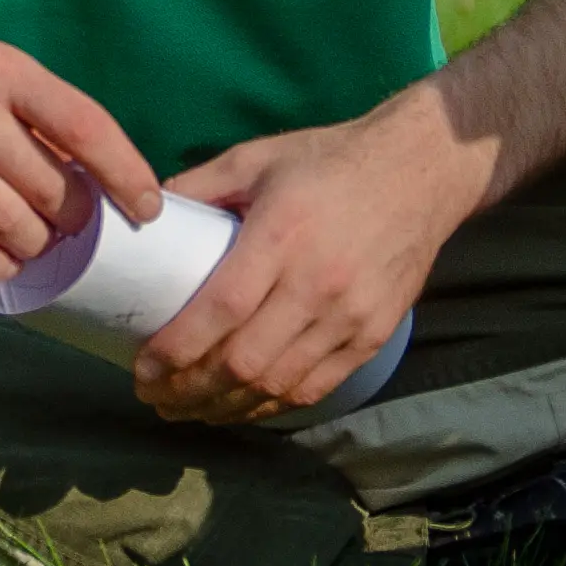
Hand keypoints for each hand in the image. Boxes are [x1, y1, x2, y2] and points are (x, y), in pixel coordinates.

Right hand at [0, 24, 160, 280]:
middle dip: (73, 219)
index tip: (148, 208)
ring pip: (10, 226)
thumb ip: (40, 114)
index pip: (85, 127)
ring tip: (35, 241)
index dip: (125, 173)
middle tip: (71, 225)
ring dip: (34, 245)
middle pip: (50, 190)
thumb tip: (100, 179)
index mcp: (2, 69)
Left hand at [134, 98, 480, 423]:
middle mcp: (318, 282)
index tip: (142, 368)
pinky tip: (240, 406)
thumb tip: (143, 218)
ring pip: (277, 384)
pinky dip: (270, 405)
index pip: (221, 309)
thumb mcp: (257, 157)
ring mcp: (351, 315)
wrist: (423, 170)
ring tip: (186, 408)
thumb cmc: (331, 161)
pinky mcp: (374, 336)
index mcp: (282, 234)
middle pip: (244, 361)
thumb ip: (199, 186)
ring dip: (224, 407)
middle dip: (189, 390)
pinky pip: (314, 387)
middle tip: (154, 395)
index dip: (176, 350)